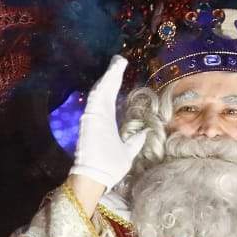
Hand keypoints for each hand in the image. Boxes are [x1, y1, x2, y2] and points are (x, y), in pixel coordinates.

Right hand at [68, 56, 145, 193]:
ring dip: (111, 75)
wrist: (96, 177)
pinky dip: (106, 82)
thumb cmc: (109, 167)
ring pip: (103, 89)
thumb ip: (134, 142)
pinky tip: (113, 70)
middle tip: (119, 59)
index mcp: (106, 123)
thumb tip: (143, 132)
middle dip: (113, 75)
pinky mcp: (92, 115)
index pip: (110, 99)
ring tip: (118, 61)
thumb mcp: (127, 152)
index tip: (119, 73)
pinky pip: (99, 94)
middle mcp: (98, 116)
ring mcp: (94, 115)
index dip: (115, 85)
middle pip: (106, 90)